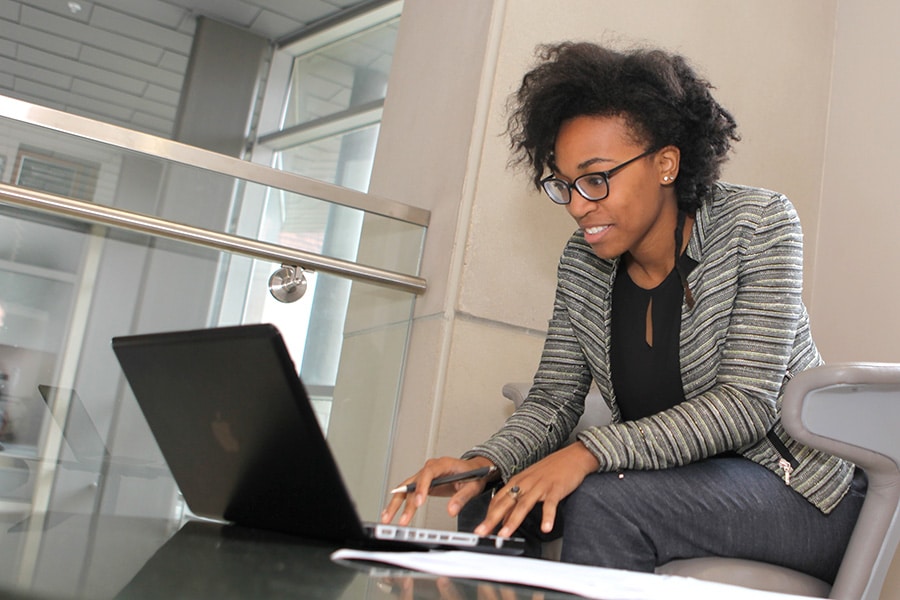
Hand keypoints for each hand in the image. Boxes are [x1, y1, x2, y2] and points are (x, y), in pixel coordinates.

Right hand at [381, 456, 496, 525]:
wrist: (474, 470)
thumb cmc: (474, 474)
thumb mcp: (473, 486)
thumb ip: (462, 498)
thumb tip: (451, 510)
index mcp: (443, 464)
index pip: (428, 473)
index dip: (421, 487)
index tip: (419, 502)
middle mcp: (430, 468)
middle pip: (412, 483)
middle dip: (404, 502)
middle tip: (403, 519)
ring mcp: (424, 476)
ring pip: (405, 489)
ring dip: (395, 504)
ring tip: (387, 518)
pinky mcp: (421, 484)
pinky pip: (407, 492)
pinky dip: (398, 503)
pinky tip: (390, 513)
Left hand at [474, 442, 598, 537]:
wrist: (572, 456)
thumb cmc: (551, 469)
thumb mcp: (530, 481)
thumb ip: (518, 499)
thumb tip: (505, 518)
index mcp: (518, 481)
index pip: (498, 499)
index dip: (488, 514)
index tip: (481, 527)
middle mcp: (526, 483)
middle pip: (505, 503)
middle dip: (492, 519)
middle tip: (482, 532)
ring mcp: (540, 486)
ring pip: (523, 505)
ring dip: (512, 521)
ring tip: (505, 534)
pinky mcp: (555, 489)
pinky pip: (550, 505)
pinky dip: (547, 517)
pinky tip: (545, 528)